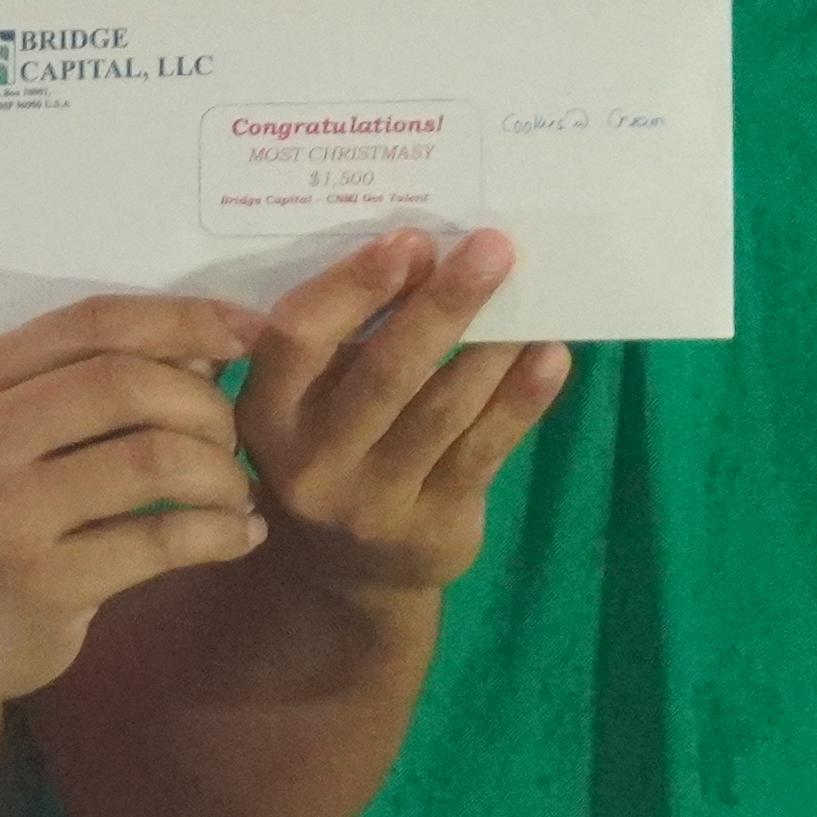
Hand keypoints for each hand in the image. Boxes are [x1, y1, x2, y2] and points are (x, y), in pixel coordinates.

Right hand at [0, 291, 266, 707]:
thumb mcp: (9, 426)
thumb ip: (89, 378)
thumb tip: (210, 345)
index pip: (95, 323)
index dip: (185, 320)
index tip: (248, 335)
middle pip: (126, 383)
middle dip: (206, 403)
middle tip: (233, 436)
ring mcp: (3, 513)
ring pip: (151, 458)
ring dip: (221, 470)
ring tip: (235, 489)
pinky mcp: (39, 582)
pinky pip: (158, 542)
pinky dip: (220, 532)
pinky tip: (240, 535)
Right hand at [229, 231, 571, 609]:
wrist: (343, 576)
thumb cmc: (329, 449)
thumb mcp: (305, 404)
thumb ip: (341, 340)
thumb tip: (424, 253)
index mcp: (266, 414)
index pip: (298, 339)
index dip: (353, 287)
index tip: (411, 240)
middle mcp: (311, 464)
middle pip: (384, 373)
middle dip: (442, 306)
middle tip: (492, 248)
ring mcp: (373, 503)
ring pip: (441, 411)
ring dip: (492, 348)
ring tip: (530, 296)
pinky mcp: (432, 529)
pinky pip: (484, 453)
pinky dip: (520, 400)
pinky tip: (550, 358)